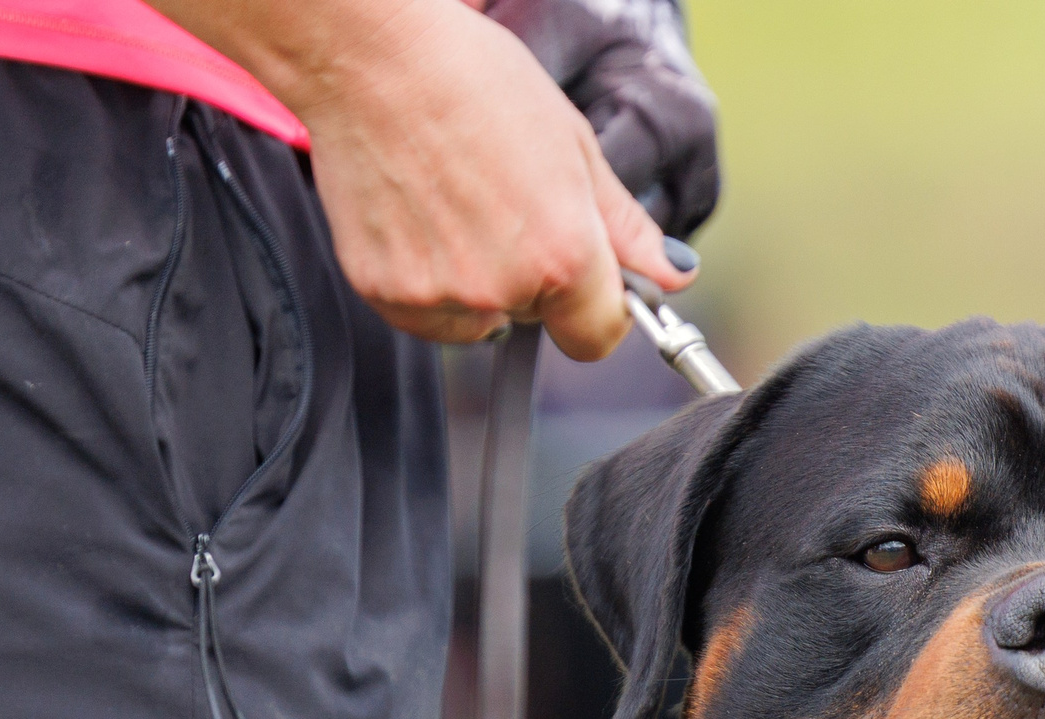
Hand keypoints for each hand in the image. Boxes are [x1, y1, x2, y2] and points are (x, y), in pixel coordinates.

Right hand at [281, 0, 693, 353]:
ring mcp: (437, 295)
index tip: (589, 278)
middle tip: (507, 202)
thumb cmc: (474, 81)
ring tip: (459, 202)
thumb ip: (625, 226)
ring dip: (480, 282)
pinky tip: (423, 216)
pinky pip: (426, 313)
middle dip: (535, 278)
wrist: (371, 56)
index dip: (600, 308)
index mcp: (562, 256)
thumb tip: (673, 273)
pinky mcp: (384, 293)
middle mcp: (501, 289)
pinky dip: (429, 280)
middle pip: (537, 320)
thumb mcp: (573, 145)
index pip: (599, 336)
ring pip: (481, 318)